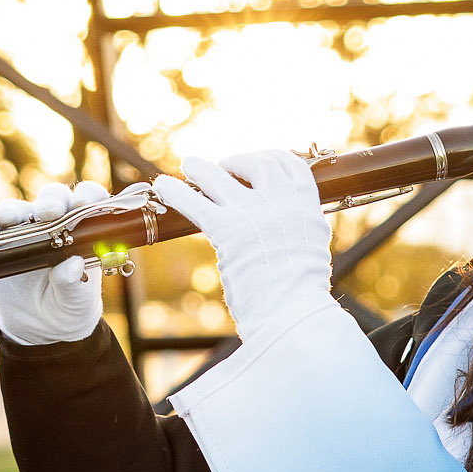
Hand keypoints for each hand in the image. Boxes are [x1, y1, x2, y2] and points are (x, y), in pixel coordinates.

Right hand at [0, 181, 108, 345]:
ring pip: (24, 208)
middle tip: (50, 212)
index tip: (84, 205)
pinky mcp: (4, 240)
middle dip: (53, 201)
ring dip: (17, 210)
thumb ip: (74, 286)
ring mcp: (29, 230)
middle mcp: (58, 224)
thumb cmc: (68, 307)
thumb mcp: (75, 302)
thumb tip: (72, 267)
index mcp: (84, 233)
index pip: (91, 203)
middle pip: (56, 198)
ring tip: (10, 219)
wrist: (38, 325)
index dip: (89, 197)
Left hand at [151, 148, 331, 342]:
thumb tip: (283, 234)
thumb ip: (297, 232)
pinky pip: (195, 202)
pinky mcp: (227, 228)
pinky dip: (176, 191)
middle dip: (238, 161)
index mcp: (306, 205)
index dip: (270, 158)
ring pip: (220, 176)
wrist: (294, 312)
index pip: (289, 165)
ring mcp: (253, 212)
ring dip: (201, 168)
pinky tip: (162, 185)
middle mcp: (281, 201)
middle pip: (256, 163)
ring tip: (190, 165)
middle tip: (224, 167)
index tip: (257, 161)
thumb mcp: (310, 251)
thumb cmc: (301, 295)